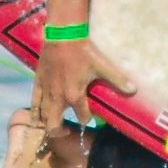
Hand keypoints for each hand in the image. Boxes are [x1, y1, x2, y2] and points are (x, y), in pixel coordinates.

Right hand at [32, 36, 134, 167]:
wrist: (63, 35)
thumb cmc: (84, 51)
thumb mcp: (103, 66)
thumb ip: (117, 80)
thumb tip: (133, 90)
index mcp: (75, 96)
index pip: (83, 118)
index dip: (87, 119)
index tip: (89, 117)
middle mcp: (59, 98)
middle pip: (54, 125)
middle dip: (60, 132)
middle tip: (66, 131)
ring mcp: (47, 91)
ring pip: (43, 116)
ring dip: (48, 123)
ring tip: (54, 124)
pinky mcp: (38, 83)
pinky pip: (34, 103)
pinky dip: (34, 113)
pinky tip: (35, 120)